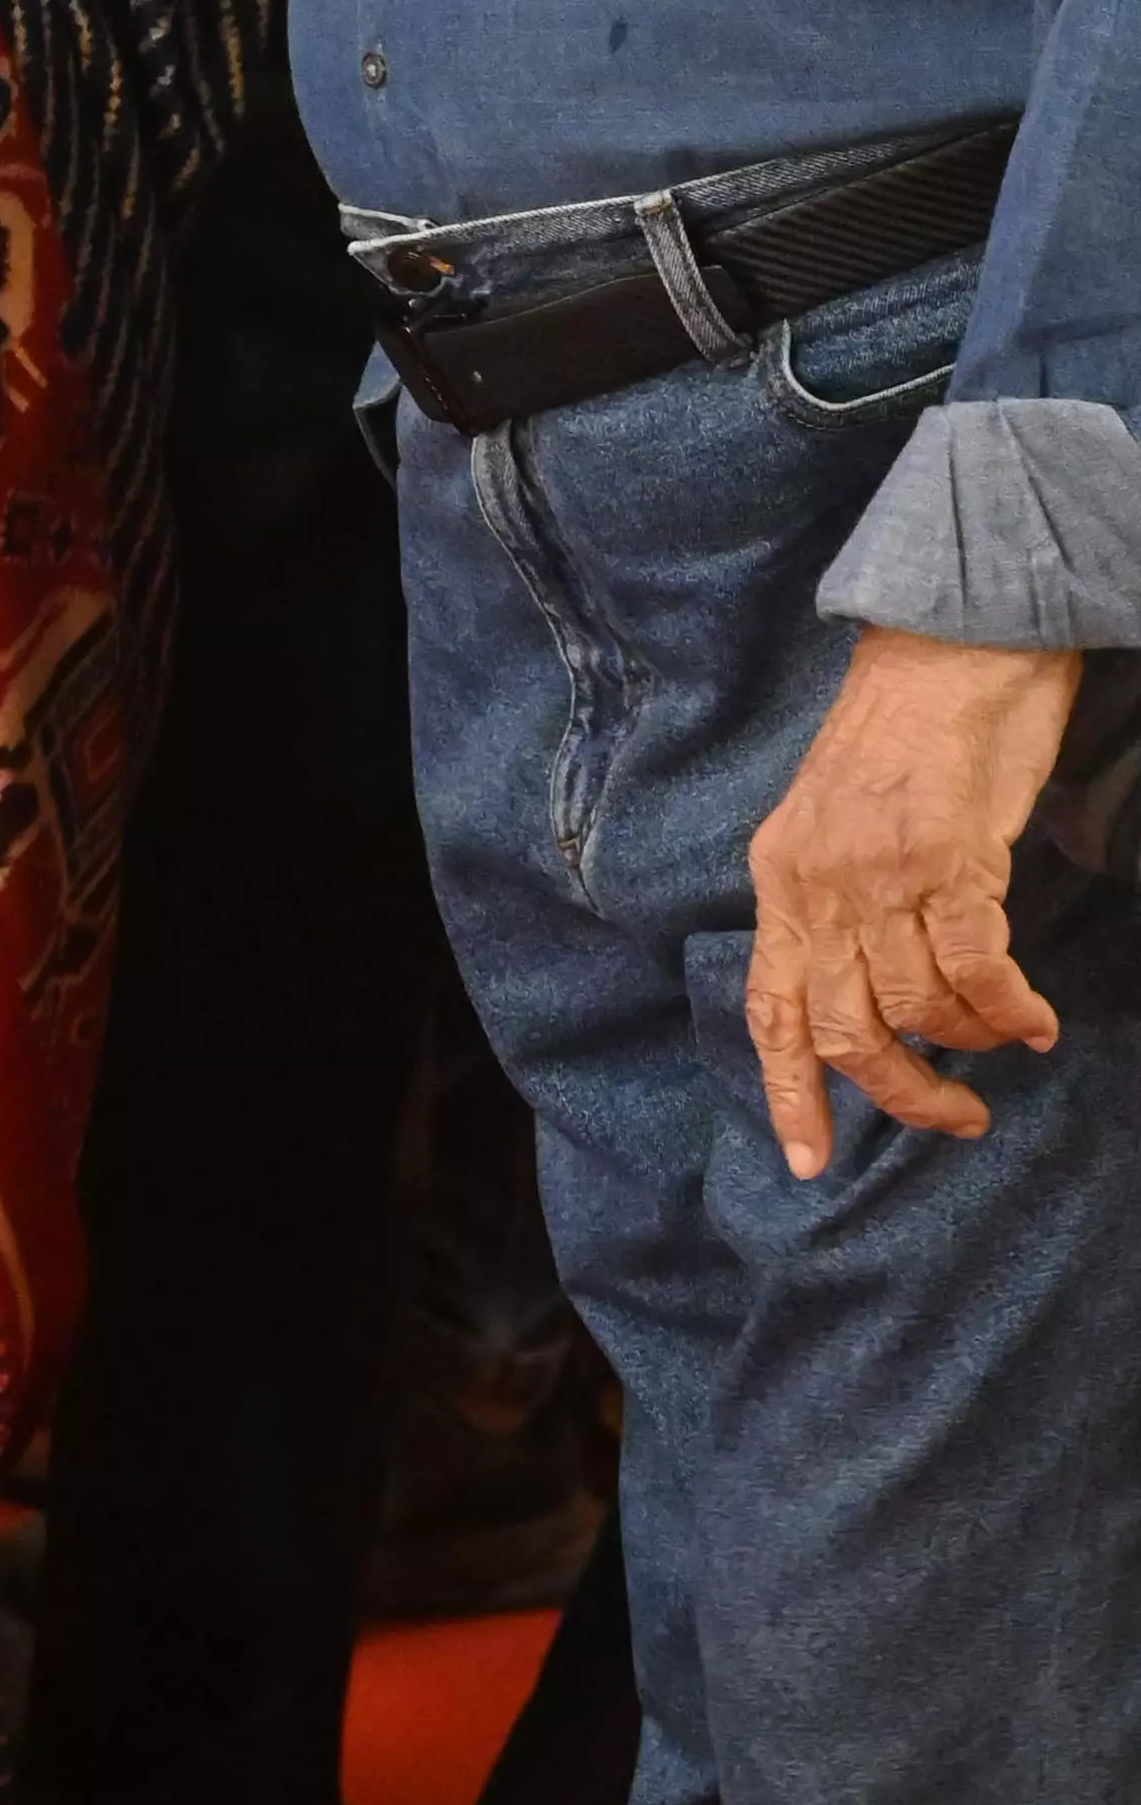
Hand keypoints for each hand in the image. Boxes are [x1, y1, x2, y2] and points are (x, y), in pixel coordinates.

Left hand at [743, 622, 1077, 1175]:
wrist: (951, 643)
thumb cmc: (907, 728)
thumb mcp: (837, 818)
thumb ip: (837, 895)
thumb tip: (867, 980)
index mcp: (780, 877)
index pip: (769, 1009)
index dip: (788, 1092)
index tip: (809, 1161)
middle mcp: (817, 884)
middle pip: (843, 1030)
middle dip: (900, 1092)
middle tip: (955, 1117)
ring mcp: (880, 873)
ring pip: (916, 1008)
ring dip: (971, 1043)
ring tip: (1007, 1042)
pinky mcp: (949, 858)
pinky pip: (976, 969)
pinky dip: (1008, 1008)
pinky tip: (1035, 1022)